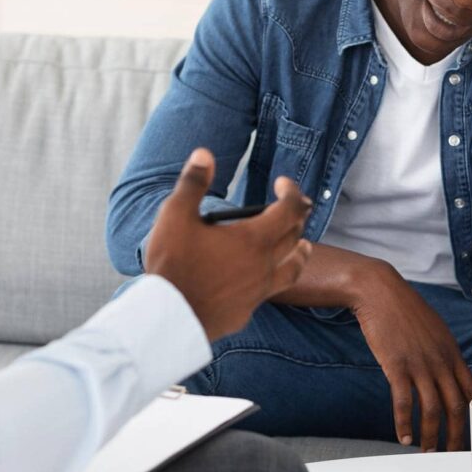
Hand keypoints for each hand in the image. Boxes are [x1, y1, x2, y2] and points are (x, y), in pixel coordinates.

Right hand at [145, 148, 312, 341]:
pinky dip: (276, 277)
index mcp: (253, 238)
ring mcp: (258, 290)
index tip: (282, 183)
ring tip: (303, 245)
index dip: (291, 192)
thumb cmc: (173, 264)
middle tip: (294, 207)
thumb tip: (204, 154)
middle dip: (297, 217)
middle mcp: (264, 265)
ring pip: (293, 268)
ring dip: (300, 251)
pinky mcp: (248, 310)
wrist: (168, 317)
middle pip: (295, 237)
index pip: (288, 209)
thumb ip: (193, 183)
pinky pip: (272, 290)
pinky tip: (266, 278)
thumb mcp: (176, 215)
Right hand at [349, 260, 471, 450]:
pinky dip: (405, 424)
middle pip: (456, 407)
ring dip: (431, 436)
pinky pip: (404, 403)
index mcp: (452, 352)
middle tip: (452, 455)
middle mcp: (440, 361)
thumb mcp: (434, 328)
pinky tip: (403, 436)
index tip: (471, 432)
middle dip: (456, 436)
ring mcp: (419, 364)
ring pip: (432, 410)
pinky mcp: (396, 366)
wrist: (379, 291)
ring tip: (427, 451)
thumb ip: (442, 351)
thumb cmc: (404, 308)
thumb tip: (446, 371)